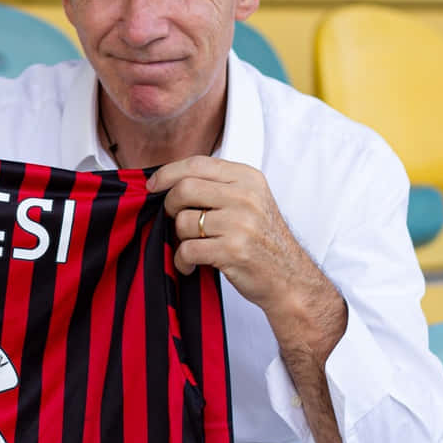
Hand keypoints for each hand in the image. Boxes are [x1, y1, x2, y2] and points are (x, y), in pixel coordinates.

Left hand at [149, 156, 333, 321]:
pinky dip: (182, 260)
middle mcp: (246, 197)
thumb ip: (218, 186)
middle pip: (184, 189)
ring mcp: (240, 223)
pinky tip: (190, 265)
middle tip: (175, 221)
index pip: (198, 163)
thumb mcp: (250, 202)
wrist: (289, 279)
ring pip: (183, 221)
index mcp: (248, 178)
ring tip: (192, 246)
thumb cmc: (263, 241)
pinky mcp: (233, 250)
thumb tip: (170, 181)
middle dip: (170, 206)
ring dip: (180, 238)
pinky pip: (187, 250)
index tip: (153, 185)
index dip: (168, 173)